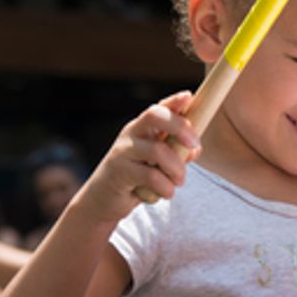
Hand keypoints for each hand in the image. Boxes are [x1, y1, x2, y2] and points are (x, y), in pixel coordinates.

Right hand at [76, 91, 200, 221]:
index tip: (188, 97)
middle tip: (194, 145)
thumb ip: (176, 154)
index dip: (174, 101)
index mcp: (143, 127)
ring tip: (179, 181)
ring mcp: (123, 151)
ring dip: (177, 169)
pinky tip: (166, 193)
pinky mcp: (119, 171)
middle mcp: (132, 133)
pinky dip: (166, 187)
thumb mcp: (158, 163)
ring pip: (158, 151)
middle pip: (155, 116)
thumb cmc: (135, 178)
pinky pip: (151, 176)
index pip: (159, 108)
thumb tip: (194, 149)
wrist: (102, 199)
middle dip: (180, 127)